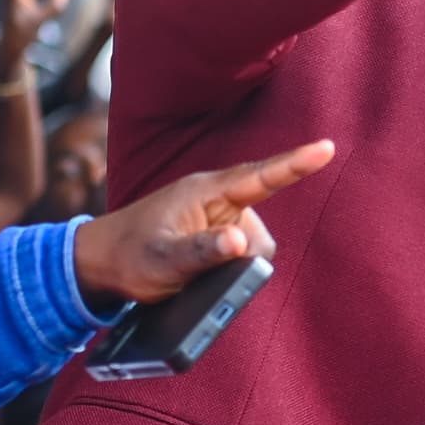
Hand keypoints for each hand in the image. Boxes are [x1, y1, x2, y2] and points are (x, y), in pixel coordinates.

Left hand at [70, 147, 336, 306]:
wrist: (98, 262)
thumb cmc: (128, 256)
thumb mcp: (163, 260)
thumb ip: (204, 251)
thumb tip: (242, 242)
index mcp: (205, 193)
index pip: (260, 177)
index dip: (296, 163)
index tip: (327, 148)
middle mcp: (215, 199)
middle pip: (259, 228)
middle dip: (246, 256)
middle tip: (206, 276)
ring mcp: (214, 215)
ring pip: (250, 245)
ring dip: (233, 265)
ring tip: (192, 277)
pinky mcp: (211, 231)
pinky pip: (236, 250)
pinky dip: (226, 265)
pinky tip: (198, 276)